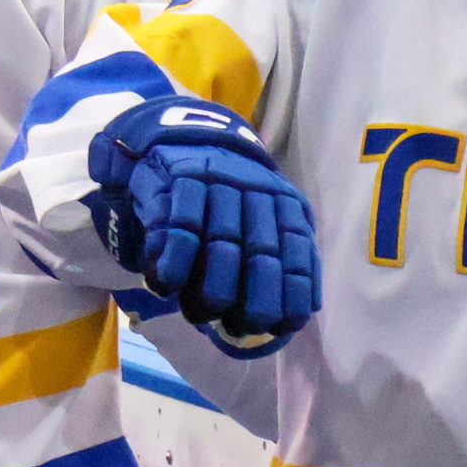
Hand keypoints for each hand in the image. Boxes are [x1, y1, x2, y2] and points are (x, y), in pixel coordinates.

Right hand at [86, 95, 319, 337]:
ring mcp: (218, 180)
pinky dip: (172, 263)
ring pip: (221, 243)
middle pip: (261, 252)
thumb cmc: (225, 197)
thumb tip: (301, 312)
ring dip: (211, 288)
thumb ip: (284, 254)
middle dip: (254, 298)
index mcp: (284, 201)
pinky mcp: (179, 178)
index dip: (291, 293)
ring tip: (200, 314)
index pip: (297, 251)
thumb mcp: (265, 216)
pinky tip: (165, 285)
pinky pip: (179, 227)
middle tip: (239, 328)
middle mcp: (256, 188)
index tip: (279, 326)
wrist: (181, 138)